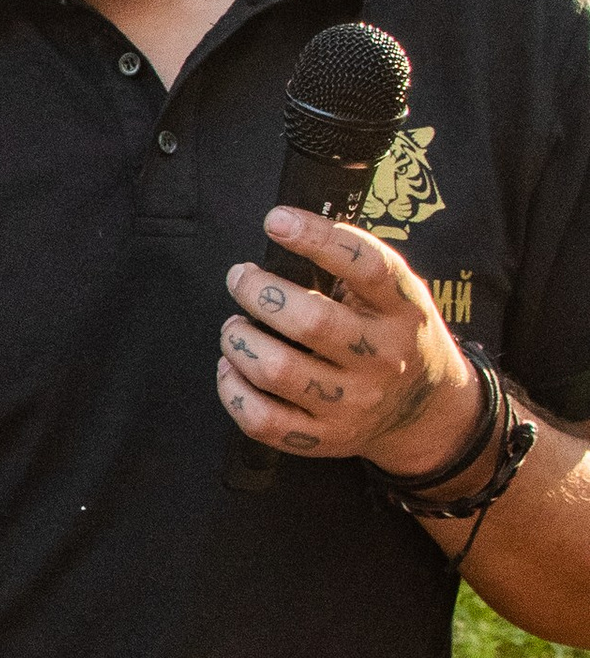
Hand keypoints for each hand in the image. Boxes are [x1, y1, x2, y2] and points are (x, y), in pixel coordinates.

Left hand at [219, 210, 471, 469]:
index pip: (366, 267)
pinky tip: (232, 368)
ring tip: (235, 326)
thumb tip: (284, 224)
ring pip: (277, 370)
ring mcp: (353, 403)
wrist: (425, 411)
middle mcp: (382, 358)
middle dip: (259, 292)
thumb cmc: (394, 334)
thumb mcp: (396, 293)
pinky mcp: (324, 438)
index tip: (276, 220)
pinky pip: (262, 419)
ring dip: (239, 340)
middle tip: (241, 278)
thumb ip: (354, 263)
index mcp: (402, 311)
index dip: (318, 238)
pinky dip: (232, 390)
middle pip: (310, 322)